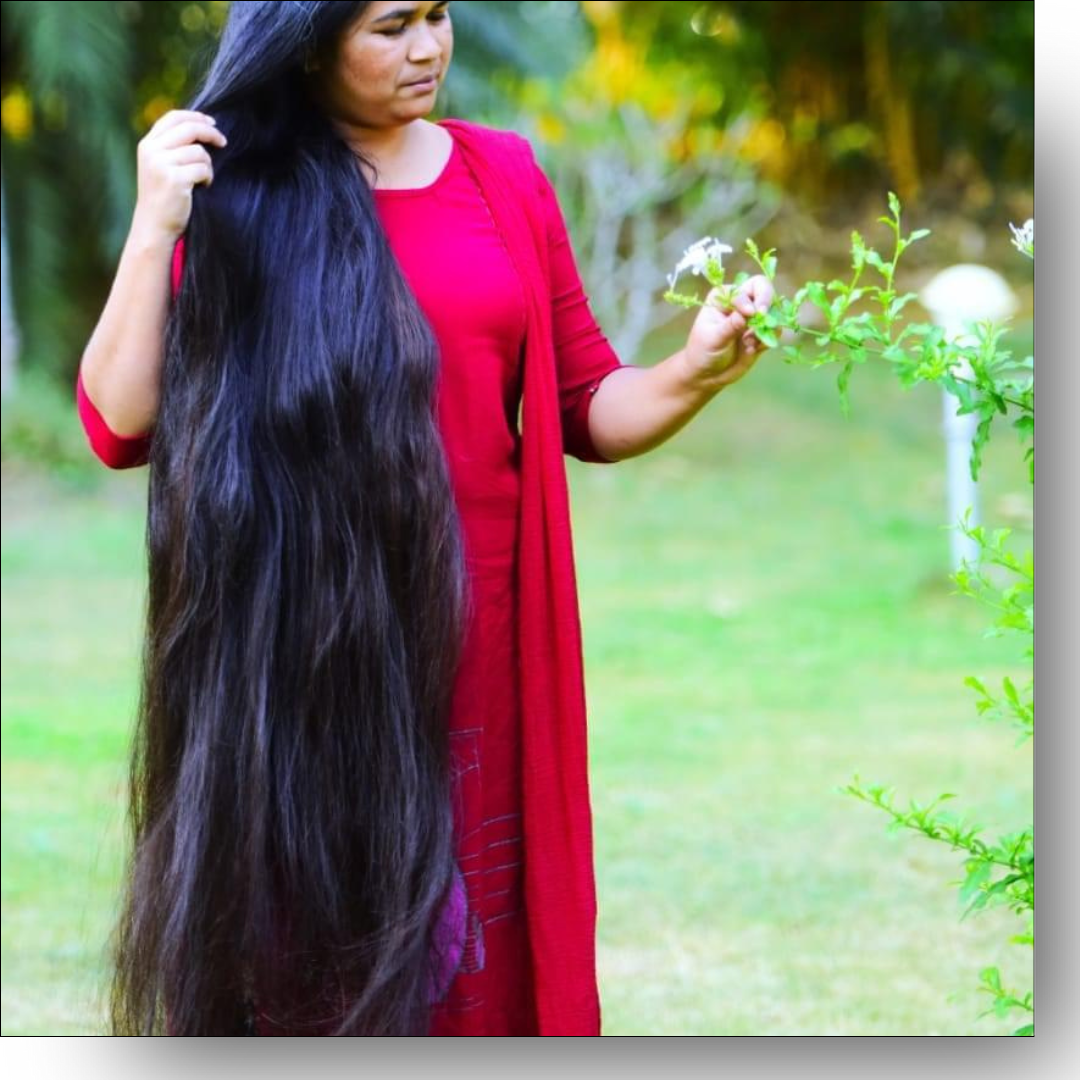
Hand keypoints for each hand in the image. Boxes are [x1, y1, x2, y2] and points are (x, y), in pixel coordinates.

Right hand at [132, 109, 227, 242]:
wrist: (154, 227)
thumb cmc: (163, 199)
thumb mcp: (160, 167)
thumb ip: (172, 148)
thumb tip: (201, 128)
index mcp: (147, 145)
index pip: (173, 117)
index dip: (195, 116)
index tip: (212, 123)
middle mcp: (152, 150)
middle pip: (189, 128)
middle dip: (210, 133)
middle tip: (223, 142)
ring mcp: (161, 164)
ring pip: (199, 152)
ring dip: (208, 165)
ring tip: (202, 180)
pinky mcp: (175, 179)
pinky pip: (203, 169)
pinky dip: (208, 178)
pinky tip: (202, 187)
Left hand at [683, 274, 773, 390]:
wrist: (707, 375)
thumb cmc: (703, 352)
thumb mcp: (713, 338)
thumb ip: (731, 325)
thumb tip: (748, 313)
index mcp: (724, 297)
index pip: (745, 289)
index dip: (751, 300)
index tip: (750, 314)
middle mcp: (740, 302)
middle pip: (764, 289)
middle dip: (767, 304)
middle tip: (764, 320)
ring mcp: (752, 318)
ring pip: (773, 311)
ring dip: (766, 327)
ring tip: (749, 343)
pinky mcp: (761, 333)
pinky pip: (775, 331)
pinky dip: (767, 340)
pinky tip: (752, 350)